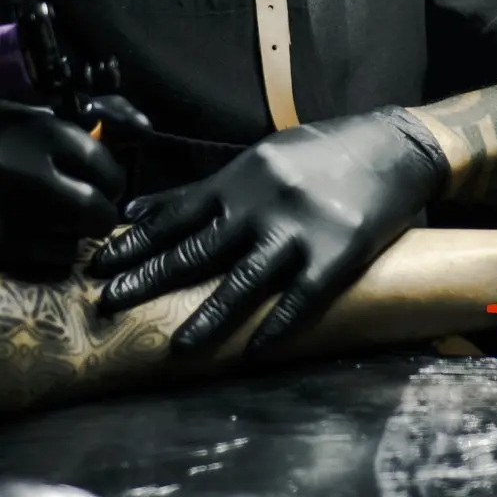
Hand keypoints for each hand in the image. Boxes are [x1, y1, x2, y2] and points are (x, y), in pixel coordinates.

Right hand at [0, 98, 147, 277]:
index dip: (111, 178)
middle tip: (94, 211)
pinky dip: (57, 254)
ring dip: (77, 232)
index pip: (97, 158)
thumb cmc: (5, 153)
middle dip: (102, 213)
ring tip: (58, 220)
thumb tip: (145, 129)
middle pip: (92, 207)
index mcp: (20, 122)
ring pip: (76, 237)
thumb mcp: (41, 123)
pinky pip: (55, 260)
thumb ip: (97, 118)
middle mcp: (3, 160)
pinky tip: (38, 239)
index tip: (104, 183)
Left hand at [88, 107, 449, 352]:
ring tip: (178, 347)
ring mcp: (299, 230)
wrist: (395, 146)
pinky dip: (277, 327)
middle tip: (110, 302)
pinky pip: (301, 299)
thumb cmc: (322, 152)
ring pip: (243, 281)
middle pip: (196, 249)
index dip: (136, 242)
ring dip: (208, 317)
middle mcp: (262, 203)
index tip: (101, 265)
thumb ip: (205, 189)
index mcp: (240, 178)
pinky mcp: (337, 254)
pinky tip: (255, 351)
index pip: (175, 214)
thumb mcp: (260, 157)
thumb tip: (141, 209)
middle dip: (149, 278)